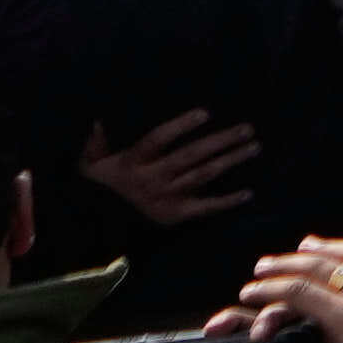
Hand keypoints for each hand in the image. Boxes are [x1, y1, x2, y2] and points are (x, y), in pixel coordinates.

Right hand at [79, 104, 262, 231]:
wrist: (95, 228)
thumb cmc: (96, 189)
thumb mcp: (88, 165)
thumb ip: (94, 143)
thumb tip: (97, 121)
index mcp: (133, 162)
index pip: (159, 140)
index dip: (181, 126)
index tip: (206, 113)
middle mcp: (153, 178)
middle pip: (191, 156)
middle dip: (220, 141)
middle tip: (248, 128)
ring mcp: (167, 198)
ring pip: (203, 176)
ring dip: (230, 161)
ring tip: (254, 147)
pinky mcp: (176, 215)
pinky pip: (204, 208)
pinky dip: (226, 202)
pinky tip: (248, 193)